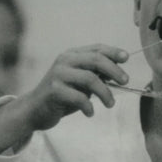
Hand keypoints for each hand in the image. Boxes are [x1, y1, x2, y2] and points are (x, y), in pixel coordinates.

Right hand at [0, 44, 128, 152]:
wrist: (35, 110)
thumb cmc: (62, 97)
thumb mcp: (80, 83)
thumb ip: (95, 75)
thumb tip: (119, 74)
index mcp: (71, 55)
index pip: (96, 49)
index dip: (113, 52)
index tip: (126, 58)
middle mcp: (64, 61)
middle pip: (96, 60)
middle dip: (114, 70)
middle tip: (125, 82)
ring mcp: (58, 74)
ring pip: (91, 79)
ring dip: (105, 93)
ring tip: (110, 104)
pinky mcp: (54, 90)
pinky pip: (80, 98)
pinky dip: (89, 107)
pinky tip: (90, 113)